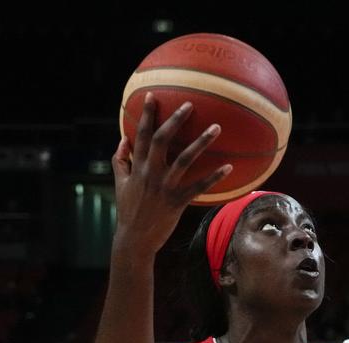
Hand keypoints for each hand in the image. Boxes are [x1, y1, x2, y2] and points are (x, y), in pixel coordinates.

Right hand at [112, 93, 230, 257]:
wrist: (135, 239)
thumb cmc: (128, 210)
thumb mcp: (120, 183)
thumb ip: (120, 160)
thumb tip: (123, 139)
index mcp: (137, 167)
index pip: (140, 135)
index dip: (146, 115)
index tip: (152, 96)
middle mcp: (150, 173)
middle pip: (162, 140)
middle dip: (175, 120)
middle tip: (190, 104)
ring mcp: (165, 187)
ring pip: (184, 159)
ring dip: (201, 142)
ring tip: (216, 127)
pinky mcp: (177, 201)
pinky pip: (198, 186)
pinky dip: (214, 176)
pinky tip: (228, 166)